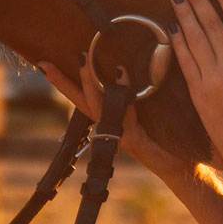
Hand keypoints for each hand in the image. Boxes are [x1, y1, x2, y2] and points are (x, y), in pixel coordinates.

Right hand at [39, 58, 186, 171]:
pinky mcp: (131, 138)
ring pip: (97, 105)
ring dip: (89, 81)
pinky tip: (122, 71)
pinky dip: (123, 90)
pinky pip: (125, 111)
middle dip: (62, 81)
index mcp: (110, 119)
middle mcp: (108, 127)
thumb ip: (135, 94)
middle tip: (47, 62)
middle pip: (80, 100)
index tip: (43, 64)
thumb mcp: (147, 111)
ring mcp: (118, 134)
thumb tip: (129, 63)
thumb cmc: (165, 137)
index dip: (62, 81)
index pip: (81, 96)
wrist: (179, 165)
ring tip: (83, 58)